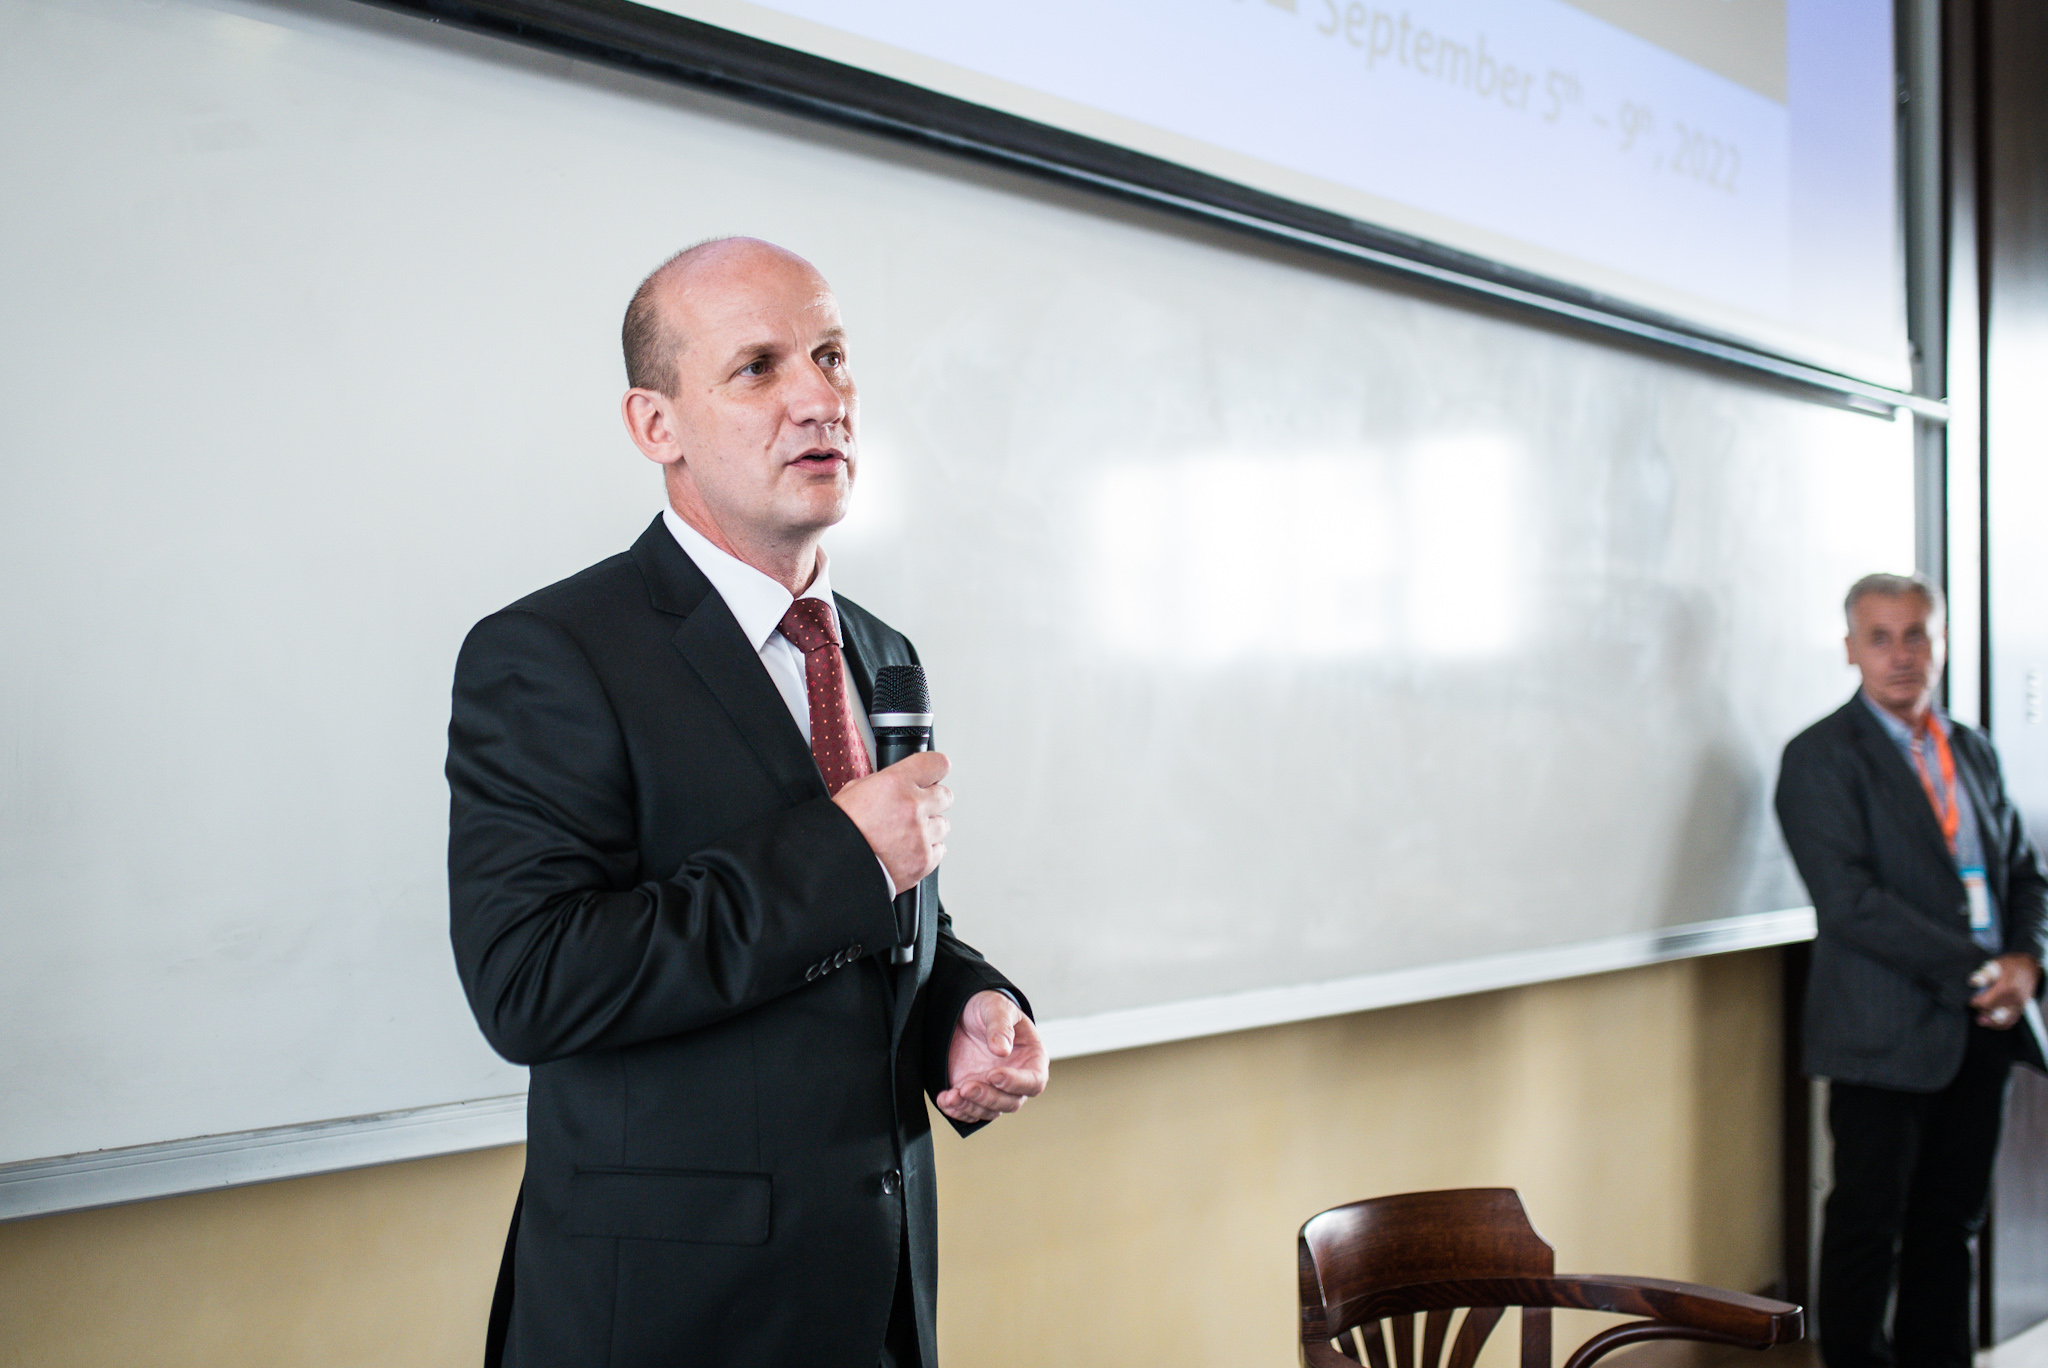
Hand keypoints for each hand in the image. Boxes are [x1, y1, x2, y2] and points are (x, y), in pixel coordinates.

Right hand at [832, 752, 951, 893]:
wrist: (833, 865)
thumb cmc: (839, 830)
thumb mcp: (855, 790)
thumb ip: (885, 783)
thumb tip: (901, 782)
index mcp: (895, 783)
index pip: (937, 764)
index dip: (935, 770)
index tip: (933, 775)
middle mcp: (913, 806)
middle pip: (945, 796)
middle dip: (932, 802)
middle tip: (914, 811)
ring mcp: (921, 835)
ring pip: (943, 825)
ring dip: (929, 828)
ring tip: (906, 835)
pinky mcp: (924, 860)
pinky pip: (939, 850)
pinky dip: (927, 851)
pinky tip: (907, 851)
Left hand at [937, 990, 1047, 1124]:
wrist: (964, 1012)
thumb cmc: (989, 1008)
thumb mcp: (996, 1008)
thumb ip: (1001, 1026)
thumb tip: (1002, 1049)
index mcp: (1032, 1058)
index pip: (1034, 1081)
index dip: (1016, 1083)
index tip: (994, 1075)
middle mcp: (1016, 1078)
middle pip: (1011, 1102)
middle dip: (988, 1098)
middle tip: (967, 1086)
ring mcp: (994, 1088)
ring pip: (989, 1111)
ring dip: (970, 1107)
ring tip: (951, 1096)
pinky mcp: (974, 1094)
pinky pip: (969, 1111)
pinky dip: (957, 1110)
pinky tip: (945, 1100)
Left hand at [1971, 953, 2039, 1028]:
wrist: (2030, 968)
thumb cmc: (2011, 965)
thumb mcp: (1996, 964)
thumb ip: (1984, 974)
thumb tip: (1972, 982)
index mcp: (2006, 988)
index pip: (1985, 1002)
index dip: (1974, 1002)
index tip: (1970, 998)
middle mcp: (2014, 999)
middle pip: (1992, 1012)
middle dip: (1980, 1010)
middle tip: (1974, 1005)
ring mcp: (2018, 1006)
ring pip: (2002, 1021)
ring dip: (1989, 1020)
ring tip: (1979, 1018)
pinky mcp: (2020, 1009)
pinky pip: (2010, 1022)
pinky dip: (1999, 1024)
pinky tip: (1990, 1021)